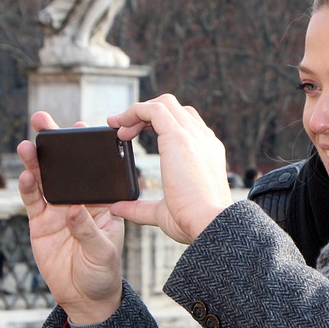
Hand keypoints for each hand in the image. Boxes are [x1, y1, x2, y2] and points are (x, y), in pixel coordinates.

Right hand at [17, 111, 124, 324]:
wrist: (84, 295)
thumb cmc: (102, 271)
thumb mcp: (103, 252)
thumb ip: (88, 232)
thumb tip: (72, 213)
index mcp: (102, 201)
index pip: (95, 170)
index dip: (87, 148)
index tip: (81, 126)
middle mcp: (79, 200)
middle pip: (65, 167)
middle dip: (54, 145)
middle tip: (43, 120)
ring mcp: (57, 209)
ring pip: (45, 179)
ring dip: (35, 162)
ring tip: (27, 145)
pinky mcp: (40, 222)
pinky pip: (32, 201)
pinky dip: (27, 188)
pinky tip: (25, 175)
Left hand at [107, 95, 231, 243]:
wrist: (211, 224)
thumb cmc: (194, 223)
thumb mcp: (162, 212)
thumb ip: (140, 208)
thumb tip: (117, 208)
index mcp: (206, 154)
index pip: (184, 125)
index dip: (157, 125)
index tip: (134, 135)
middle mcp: (203, 140)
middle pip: (175, 108)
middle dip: (146, 114)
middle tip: (123, 131)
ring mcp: (194, 136)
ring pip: (164, 103)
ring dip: (138, 111)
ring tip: (118, 127)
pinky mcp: (179, 137)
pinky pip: (154, 109)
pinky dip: (134, 111)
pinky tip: (120, 126)